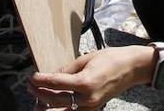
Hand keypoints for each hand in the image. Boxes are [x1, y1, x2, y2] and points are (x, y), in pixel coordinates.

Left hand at [29, 46, 152, 108]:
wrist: (132, 68)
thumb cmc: (112, 59)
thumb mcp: (87, 58)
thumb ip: (68, 69)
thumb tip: (53, 75)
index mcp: (85, 82)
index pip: (56, 83)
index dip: (41, 80)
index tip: (32, 77)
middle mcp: (87, 98)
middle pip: (56, 99)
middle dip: (40, 93)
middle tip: (31, 86)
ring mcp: (90, 106)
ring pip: (62, 109)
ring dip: (47, 105)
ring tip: (37, 98)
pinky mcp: (93, 108)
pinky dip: (60, 108)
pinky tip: (51, 104)